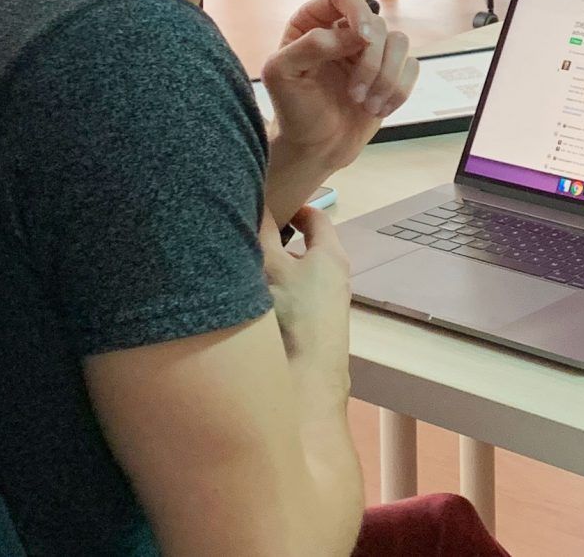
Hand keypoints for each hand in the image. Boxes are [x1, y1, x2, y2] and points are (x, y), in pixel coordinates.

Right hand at [259, 206, 351, 387]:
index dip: (294, 208)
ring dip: (277, 269)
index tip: (270, 206)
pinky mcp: (318, 326)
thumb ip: (264, 233)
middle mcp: (336, 276)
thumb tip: (258, 205)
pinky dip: (278, 292)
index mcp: (331, 254)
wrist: (307, 378)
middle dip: (281, 240)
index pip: (316, 217)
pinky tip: (256, 301)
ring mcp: (329, 303)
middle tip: (251, 237)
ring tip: (247, 268)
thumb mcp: (271, 265)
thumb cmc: (292, 311)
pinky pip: (296, 297)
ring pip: (300, 275)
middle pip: (308, 247)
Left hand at [261, 0, 415, 171]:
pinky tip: (378, 108)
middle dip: (371, 62)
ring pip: (400, 42)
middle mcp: (344, 30)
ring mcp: (370, 51)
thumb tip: (354, 33)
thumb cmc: (294, 109)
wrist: (315, 146)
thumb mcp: (282, 74)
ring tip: (367, 105)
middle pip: (377, 23)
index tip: (363, 39)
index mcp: (313, 22)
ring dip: (387, 78)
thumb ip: (311, 45)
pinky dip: (399, 91)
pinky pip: (411, 67)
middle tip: (355, 93)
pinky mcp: (391, 71)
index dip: (358, 11)